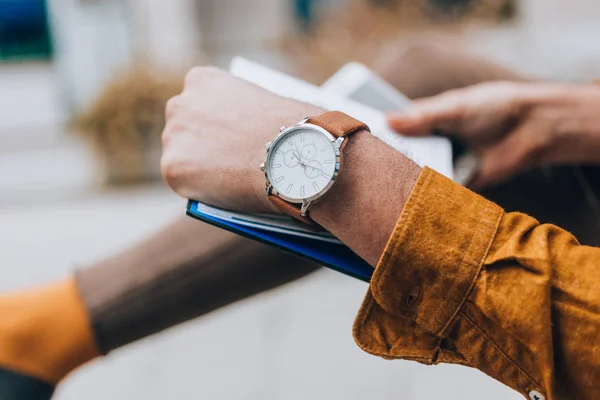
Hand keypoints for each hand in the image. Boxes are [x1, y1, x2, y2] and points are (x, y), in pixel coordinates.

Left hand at [161, 67, 322, 212]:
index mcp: (202, 80)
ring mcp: (173, 136)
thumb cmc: (291, 128)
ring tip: (223, 182)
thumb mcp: (262, 104)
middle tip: (223, 163)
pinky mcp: (173, 167)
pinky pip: (183, 182)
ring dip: (197, 167)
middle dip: (201, 144)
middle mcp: (180, 103)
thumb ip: (243, 115)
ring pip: (181, 156)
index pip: (199, 102)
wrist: (290, 152)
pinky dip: (198, 189)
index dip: (216, 124)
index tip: (227, 139)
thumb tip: (243, 139)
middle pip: (184, 128)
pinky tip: (219, 193)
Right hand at [387, 81, 599, 187]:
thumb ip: (423, 116)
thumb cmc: (496, 107)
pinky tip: (409, 195)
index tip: (360, 137)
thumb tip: (389, 120)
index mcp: (429, 118)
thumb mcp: (455, 107)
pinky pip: (436, 189)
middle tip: (366, 164)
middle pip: (403, 152)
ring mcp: (444, 162)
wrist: (534, 130)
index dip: (379, 131)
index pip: (396, 126)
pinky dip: (426, 192)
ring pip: (417, 172)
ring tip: (383, 181)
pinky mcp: (457, 182)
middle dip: (388, 158)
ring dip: (405, 176)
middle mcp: (433, 141)